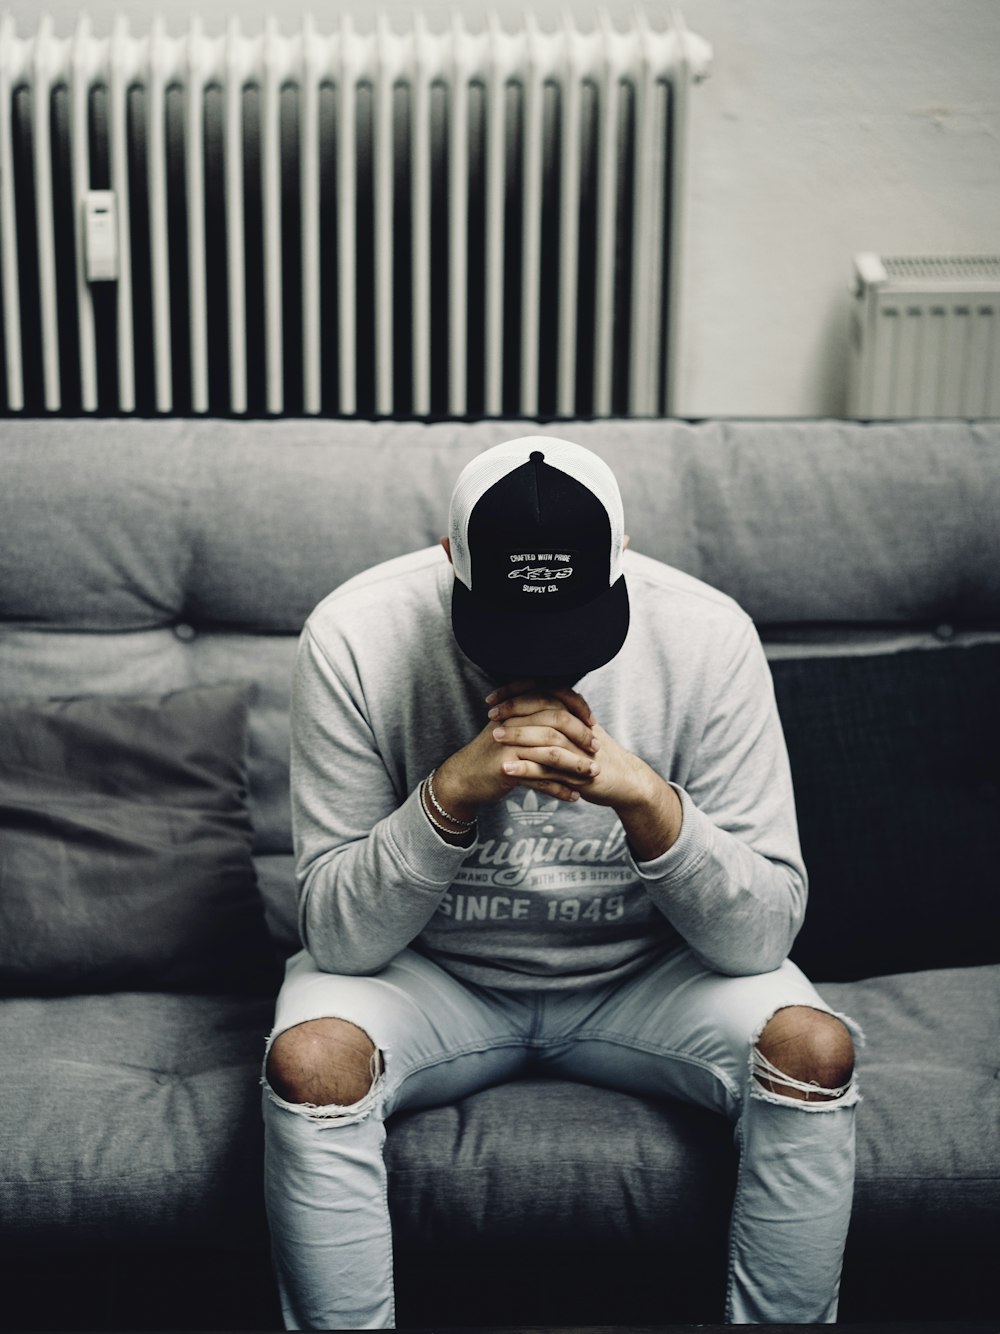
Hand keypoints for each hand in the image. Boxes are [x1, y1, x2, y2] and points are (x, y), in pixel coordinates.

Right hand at [433, 683, 599, 820]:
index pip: (553, 696)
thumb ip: (535, 716)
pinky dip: (559, 788)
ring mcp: (509, 744)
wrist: (463, 777)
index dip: (576, 706)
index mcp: (517, 707)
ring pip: (551, 752)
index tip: (593, 721)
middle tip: (597, 748)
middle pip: (556, 721)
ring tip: (594, 773)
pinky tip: (574, 796)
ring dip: (576, 764)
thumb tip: (568, 709)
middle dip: (581, 735)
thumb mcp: (512, 728)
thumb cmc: (493, 753)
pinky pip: (540, 778)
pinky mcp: (506, 767)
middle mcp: (513, 721)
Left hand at [487, 685, 683, 858]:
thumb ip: (556, 717)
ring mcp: (580, 749)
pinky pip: (550, 769)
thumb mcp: (577, 732)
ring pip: (547, 737)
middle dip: (515, 711)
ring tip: (494, 737)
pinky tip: (507, 769)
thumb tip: (525, 703)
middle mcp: (579, 726)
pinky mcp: (580, 773)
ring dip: (519, 736)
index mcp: (575, 713)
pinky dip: (527, 769)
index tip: (492, 698)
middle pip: (544, 710)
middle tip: (491, 715)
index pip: (543, 692)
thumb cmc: (595, 756)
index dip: (516, 692)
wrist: (625, 782)